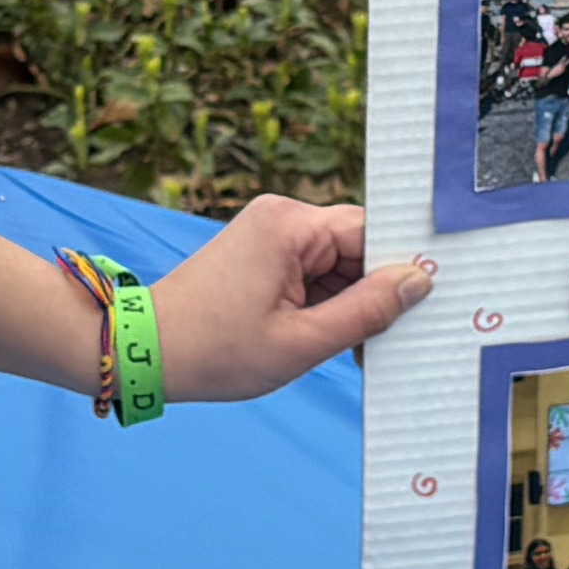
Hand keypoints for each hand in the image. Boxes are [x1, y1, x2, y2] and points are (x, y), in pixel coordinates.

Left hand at [136, 197, 431, 402]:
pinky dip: (322, 304)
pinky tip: (321, 338)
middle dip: (372, 294)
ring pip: (337, 264)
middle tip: (380, 343)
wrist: (144, 351)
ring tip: (345, 349)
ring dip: (347, 304)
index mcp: (290, 225)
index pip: (372, 232)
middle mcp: (281, 217)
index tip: (424, 306)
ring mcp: (268, 234)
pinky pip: (312, 272)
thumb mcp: (302, 342)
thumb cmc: (215, 351)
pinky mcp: (260, 254)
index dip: (399, 270)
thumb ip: (367, 311)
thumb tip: (418, 281)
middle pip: (357, 247)